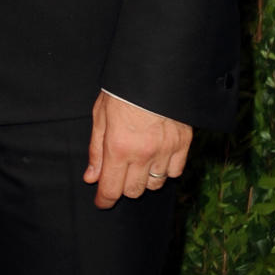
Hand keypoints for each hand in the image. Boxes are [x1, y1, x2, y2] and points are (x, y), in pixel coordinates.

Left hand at [84, 91, 191, 208]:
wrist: (154, 71)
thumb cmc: (122, 91)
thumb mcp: (100, 115)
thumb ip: (96, 150)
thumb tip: (91, 177)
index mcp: (118, 147)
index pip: (111, 189)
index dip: (104, 200)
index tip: (101, 202)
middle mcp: (142, 154)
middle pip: (133, 190)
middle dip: (122, 186)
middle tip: (119, 173)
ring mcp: (165, 150)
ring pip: (155, 184)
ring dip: (144, 178)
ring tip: (138, 162)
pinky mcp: (183, 144)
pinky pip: (175, 172)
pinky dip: (165, 170)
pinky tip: (158, 158)